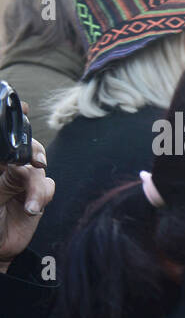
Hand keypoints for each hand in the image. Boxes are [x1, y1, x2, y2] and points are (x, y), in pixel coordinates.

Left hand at [0, 131, 52, 273]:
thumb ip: (6, 181)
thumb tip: (22, 165)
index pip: (5, 140)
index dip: (14, 121)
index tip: (20, 108)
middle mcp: (8, 168)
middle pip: (28, 147)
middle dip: (34, 152)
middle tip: (36, 163)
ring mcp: (24, 182)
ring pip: (39, 170)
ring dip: (37, 186)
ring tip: (30, 205)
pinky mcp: (38, 196)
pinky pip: (47, 187)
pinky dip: (42, 197)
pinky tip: (31, 209)